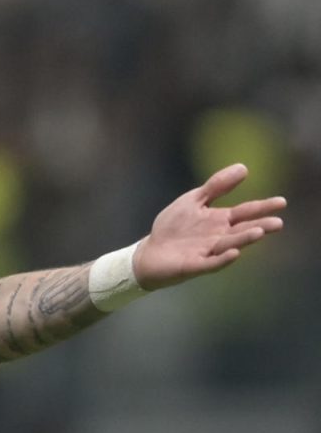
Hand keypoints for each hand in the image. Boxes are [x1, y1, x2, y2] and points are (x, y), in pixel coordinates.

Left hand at [133, 163, 285, 289]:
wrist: (150, 253)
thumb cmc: (174, 227)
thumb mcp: (194, 200)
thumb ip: (217, 186)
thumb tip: (244, 167)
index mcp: (221, 220)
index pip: (245, 212)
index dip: (262, 207)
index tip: (281, 202)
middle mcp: (219, 237)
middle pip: (242, 230)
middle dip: (260, 226)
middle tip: (278, 223)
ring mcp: (208, 252)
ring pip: (230, 245)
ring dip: (244, 239)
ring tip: (259, 232)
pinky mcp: (195, 265)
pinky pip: (211, 263)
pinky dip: (223, 259)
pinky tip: (235, 253)